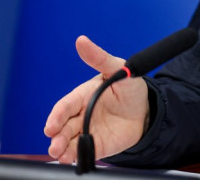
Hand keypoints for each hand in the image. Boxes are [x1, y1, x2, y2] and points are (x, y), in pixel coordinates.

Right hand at [44, 36, 149, 162]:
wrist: (148, 110)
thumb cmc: (129, 87)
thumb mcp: (118, 68)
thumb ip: (99, 58)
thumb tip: (81, 40)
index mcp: (83, 96)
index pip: (65, 106)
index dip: (56, 116)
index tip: (51, 126)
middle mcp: (81, 115)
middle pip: (63, 127)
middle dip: (56, 136)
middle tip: (54, 145)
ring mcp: (88, 131)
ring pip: (69, 141)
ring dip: (61, 149)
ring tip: (59, 154)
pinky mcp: (97, 145)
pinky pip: (84, 152)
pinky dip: (75, 156)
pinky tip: (71, 159)